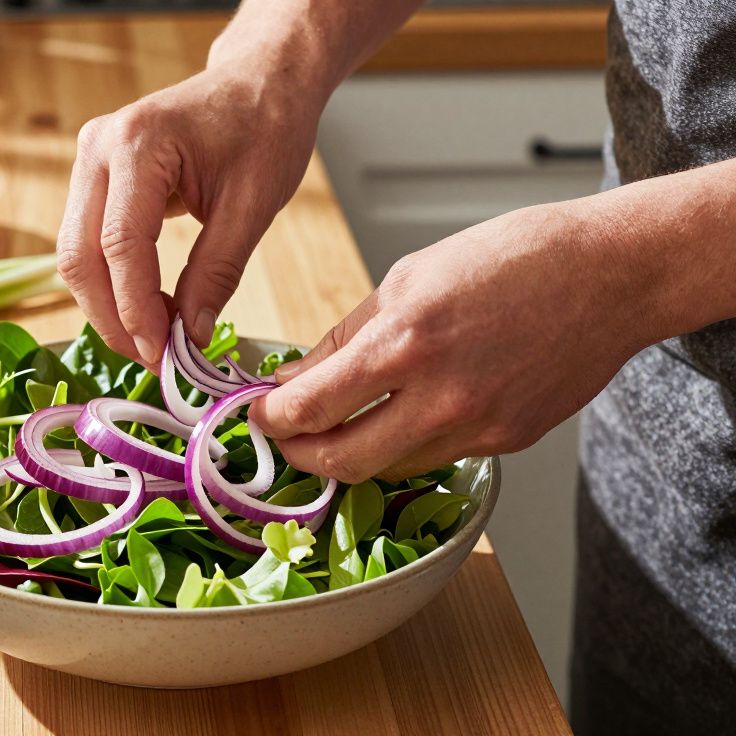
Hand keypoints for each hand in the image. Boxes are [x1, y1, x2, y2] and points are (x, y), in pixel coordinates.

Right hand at [56, 57, 324, 366]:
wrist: (259, 82)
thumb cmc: (264, 126)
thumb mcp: (254, 204)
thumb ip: (217, 272)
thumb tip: (191, 338)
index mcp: (137, 142)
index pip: (120, 244)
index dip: (135, 308)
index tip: (163, 353)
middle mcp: (97, 147)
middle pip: (80, 256)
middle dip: (113, 317)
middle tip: (154, 360)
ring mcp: (88, 160)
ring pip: (75, 256)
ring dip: (108, 307)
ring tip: (156, 339)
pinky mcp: (93, 178)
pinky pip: (87, 244)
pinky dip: (112, 284)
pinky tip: (148, 309)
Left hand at [250, 203, 653, 481]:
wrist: (611, 275)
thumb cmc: (514, 259)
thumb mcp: (409, 278)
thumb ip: (344, 337)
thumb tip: (294, 377)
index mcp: (406, 341)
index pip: (310, 408)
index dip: (271, 418)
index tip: (259, 412)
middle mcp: (441, 396)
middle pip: (341, 461)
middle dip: (300, 453)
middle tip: (287, 435)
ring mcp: (478, 427)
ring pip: (388, 468)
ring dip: (352, 452)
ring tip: (340, 423)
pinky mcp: (506, 443)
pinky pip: (436, 457)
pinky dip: (407, 442)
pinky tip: (407, 412)